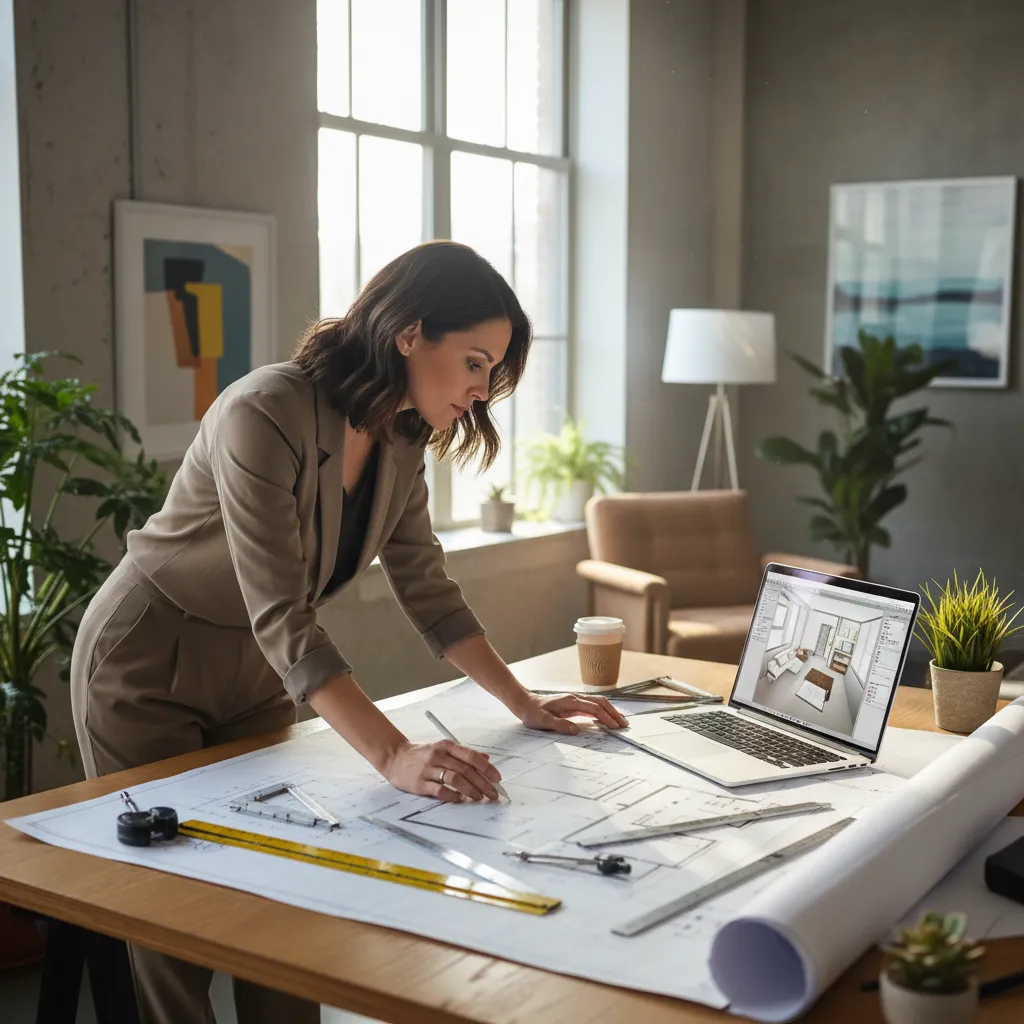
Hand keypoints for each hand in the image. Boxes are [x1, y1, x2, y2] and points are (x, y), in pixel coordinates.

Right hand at [382, 739, 502, 802]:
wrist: (395, 758)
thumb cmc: (422, 755)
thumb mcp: (444, 749)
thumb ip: (464, 754)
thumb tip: (486, 758)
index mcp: (446, 746)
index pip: (471, 756)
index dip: (486, 768)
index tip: (497, 778)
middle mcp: (438, 755)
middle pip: (465, 770)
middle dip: (483, 783)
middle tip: (493, 793)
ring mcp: (428, 769)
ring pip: (455, 779)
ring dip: (470, 790)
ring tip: (479, 797)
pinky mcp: (419, 783)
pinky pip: (439, 790)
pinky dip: (452, 796)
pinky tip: (460, 800)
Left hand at [517, 693, 628, 734]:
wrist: (525, 703)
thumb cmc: (533, 712)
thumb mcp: (543, 721)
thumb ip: (559, 725)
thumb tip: (576, 730)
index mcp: (570, 701)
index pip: (594, 708)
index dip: (606, 717)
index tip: (615, 727)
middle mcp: (575, 699)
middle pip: (600, 703)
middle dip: (614, 713)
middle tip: (625, 724)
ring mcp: (575, 701)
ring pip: (598, 703)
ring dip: (610, 711)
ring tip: (620, 722)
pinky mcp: (574, 705)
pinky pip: (592, 707)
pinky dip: (603, 712)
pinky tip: (606, 719)